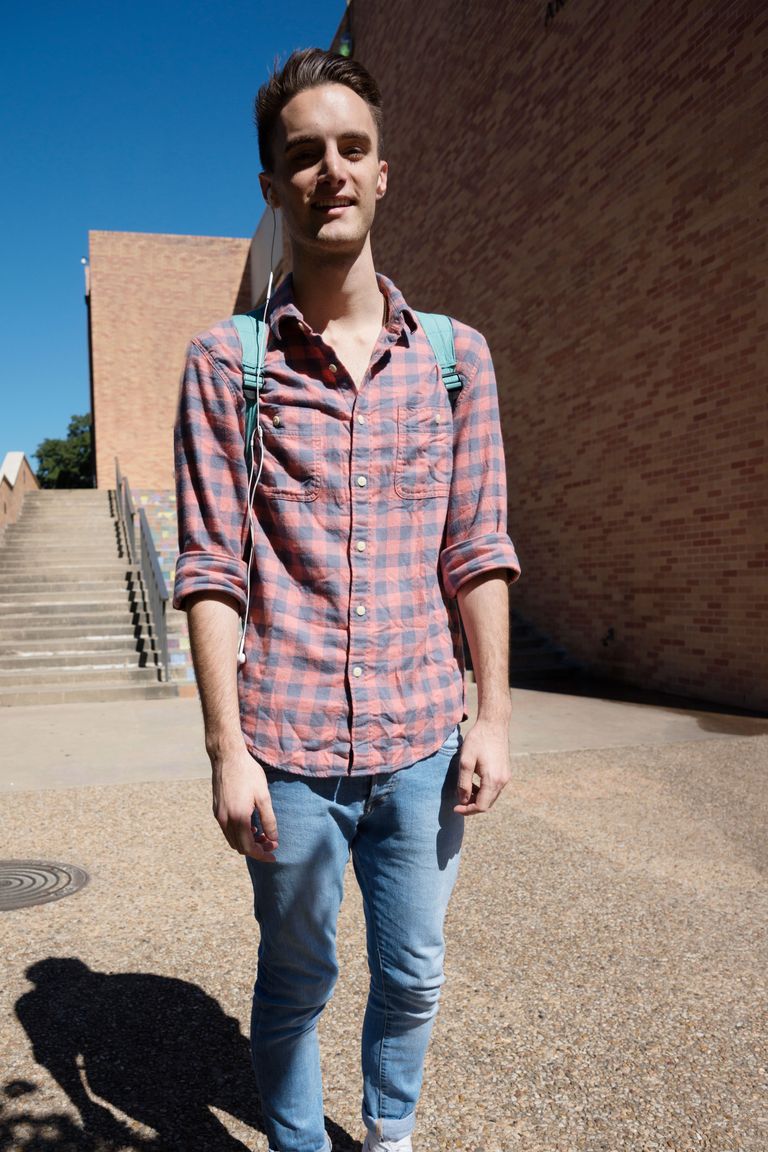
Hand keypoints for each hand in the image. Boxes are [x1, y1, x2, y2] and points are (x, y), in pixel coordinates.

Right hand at [211, 745, 278, 859]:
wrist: (227, 757)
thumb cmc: (248, 774)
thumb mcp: (263, 796)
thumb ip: (269, 820)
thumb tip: (273, 839)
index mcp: (239, 818)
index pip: (249, 848)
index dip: (262, 854)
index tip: (274, 855)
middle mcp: (225, 820)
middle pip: (240, 847)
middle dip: (256, 849)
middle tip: (271, 842)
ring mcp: (218, 815)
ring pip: (232, 840)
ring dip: (247, 842)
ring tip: (262, 834)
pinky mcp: (216, 810)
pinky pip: (227, 830)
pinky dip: (239, 834)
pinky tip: (250, 825)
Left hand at [454, 719, 510, 814]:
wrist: (494, 724)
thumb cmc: (478, 740)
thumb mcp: (465, 761)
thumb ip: (464, 783)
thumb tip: (463, 800)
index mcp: (493, 780)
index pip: (481, 806)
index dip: (467, 810)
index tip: (455, 808)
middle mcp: (502, 781)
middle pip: (487, 804)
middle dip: (472, 805)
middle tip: (457, 801)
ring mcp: (506, 777)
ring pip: (491, 797)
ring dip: (478, 798)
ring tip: (464, 790)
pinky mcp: (506, 772)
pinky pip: (495, 788)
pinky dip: (484, 790)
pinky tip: (474, 782)